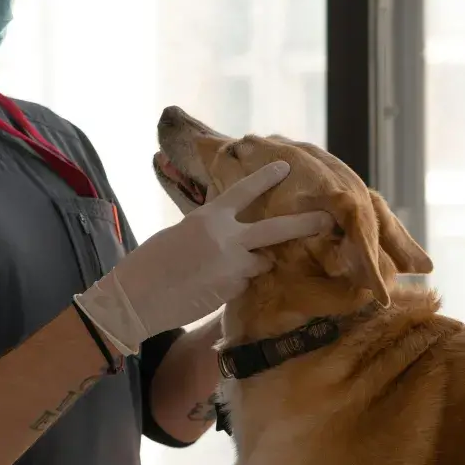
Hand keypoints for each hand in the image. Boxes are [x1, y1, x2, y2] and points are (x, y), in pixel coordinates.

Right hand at [74, 161, 332, 354]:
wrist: (137, 298)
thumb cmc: (149, 263)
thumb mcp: (180, 234)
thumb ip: (208, 229)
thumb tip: (226, 232)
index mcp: (209, 218)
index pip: (244, 191)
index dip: (266, 178)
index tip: (287, 167)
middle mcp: (227, 239)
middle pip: (276, 230)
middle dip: (305, 224)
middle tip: (328, 219)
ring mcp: (233, 268)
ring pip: (261, 261)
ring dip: (253, 263)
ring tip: (220, 269)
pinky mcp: (232, 291)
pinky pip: (244, 283)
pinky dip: (233, 283)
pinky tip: (208, 288)